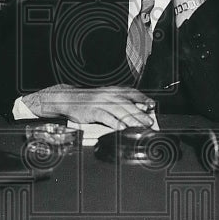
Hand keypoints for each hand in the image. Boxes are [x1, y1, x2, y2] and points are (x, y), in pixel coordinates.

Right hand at [22, 85, 155, 128]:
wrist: (67, 99)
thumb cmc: (87, 101)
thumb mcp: (104, 98)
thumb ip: (118, 103)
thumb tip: (136, 111)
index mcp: (112, 90)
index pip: (131, 93)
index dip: (142, 99)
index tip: (152, 105)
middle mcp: (108, 94)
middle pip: (127, 104)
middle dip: (140, 113)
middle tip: (149, 122)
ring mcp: (100, 102)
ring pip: (119, 110)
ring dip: (131, 119)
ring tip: (140, 127)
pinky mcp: (92, 111)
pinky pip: (106, 117)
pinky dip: (115, 123)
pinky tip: (122, 128)